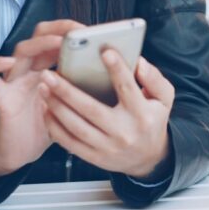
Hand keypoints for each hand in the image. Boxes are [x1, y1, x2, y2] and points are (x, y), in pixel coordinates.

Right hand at [0, 19, 84, 179]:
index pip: (60, 38)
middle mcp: (32, 69)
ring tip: (57, 43)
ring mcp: (15, 80)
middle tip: (77, 31)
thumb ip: (90, 88)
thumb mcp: (76, 105)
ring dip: (39, 44)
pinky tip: (8, 62)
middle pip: (40, 36)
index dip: (74, 31)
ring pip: (20, 50)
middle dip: (58, 29)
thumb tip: (122, 76)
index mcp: (50, 67)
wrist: (24, 152)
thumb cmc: (53, 127)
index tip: (94, 31)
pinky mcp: (2, 96)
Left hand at [39, 51, 174, 178]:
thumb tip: (139, 63)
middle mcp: (123, 132)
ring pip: (75, 126)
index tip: (104, 51)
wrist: (148, 158)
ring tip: (44, 88)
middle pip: (91, 109)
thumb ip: (154, 79)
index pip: (128, 88)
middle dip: (67, 91)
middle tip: (50, 73)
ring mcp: (107, 147)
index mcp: (141, 114)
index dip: (117, 69)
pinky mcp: (94, 157)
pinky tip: (46, 110)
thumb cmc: (152, 121)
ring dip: (56, 106)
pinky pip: (69, 142)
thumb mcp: (164, 99)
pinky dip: (54, 126)